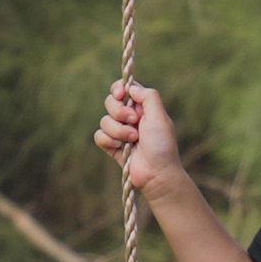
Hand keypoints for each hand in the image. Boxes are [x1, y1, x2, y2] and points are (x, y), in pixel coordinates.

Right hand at [94, 80, 188, 202]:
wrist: (157, 173)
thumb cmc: (161, 145)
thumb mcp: (159, 115)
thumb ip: (147, 96)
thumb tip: (130, 88)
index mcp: (142, 107)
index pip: (124, 89)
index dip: (118, 89)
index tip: (120, 94)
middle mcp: (129, 117)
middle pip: (110, 102)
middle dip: (119, 111)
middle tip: (134, 121)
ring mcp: (119, 132)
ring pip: (104, 120)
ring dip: (118, 130)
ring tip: (133, 140)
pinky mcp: (112, 146)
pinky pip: (99, 136)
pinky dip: (108, 140)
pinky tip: (121, 148)